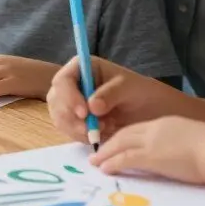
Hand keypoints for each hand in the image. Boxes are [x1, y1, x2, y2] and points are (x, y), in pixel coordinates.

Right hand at [46, 56, 174, 144]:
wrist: (148, 110)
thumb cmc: (139, 91)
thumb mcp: (129, 87)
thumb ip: (110, 93)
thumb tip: (91, 106)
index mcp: (82, 68)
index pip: (63, 80)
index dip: (68, 97)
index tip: (84, 113)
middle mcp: (72, 84)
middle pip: (56, 101)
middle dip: (72, 118)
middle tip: (92, 129)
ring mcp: (71, 103)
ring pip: (60, 119)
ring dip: (79, 129)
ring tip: (106, 128)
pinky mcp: (75, 120)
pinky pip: (69, 131)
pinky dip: (83, 137)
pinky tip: (103, 133)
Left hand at [90, 116, 204, 183]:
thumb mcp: (192, 138)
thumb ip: (180, 142)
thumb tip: (179, 152)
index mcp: (166, 124)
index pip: (138, 128)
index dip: (124, 136)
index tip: (115, 144)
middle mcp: (155, 129)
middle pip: (124, 133)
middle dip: (109, 143)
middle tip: (97, 153)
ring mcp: (151, 142)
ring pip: (120, 144)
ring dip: (105, 154)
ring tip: (94, 163)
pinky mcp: (151, 156)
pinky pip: (125, 158)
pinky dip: (113, 163)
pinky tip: (105, 169)